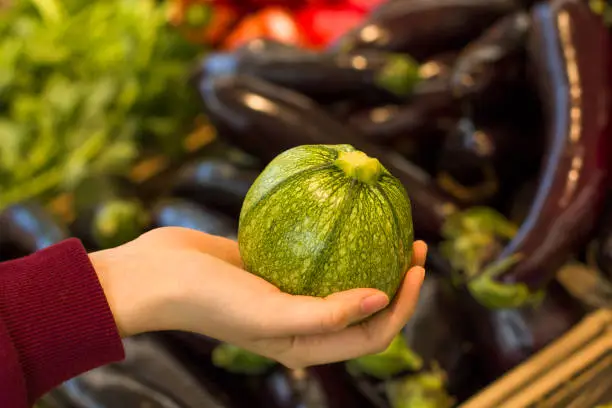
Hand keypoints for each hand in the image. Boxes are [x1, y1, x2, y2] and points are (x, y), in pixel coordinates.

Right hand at [90, 227, 426, 368]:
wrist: (157, 276)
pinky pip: (311, 251)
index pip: (370, 333)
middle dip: (395, 280)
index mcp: (305, 343)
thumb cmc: (209, 301)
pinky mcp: (270, 265)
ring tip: (390, 226)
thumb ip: (327, 314)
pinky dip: (332, 237)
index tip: (415, 268)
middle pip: (364, 305)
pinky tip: (341, 210)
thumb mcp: (270, 314)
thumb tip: (382, 299)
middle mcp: (300, 321)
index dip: (401, 307)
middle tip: (414, 244)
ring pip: (341, 276)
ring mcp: (285, 291)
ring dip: (369, 256)